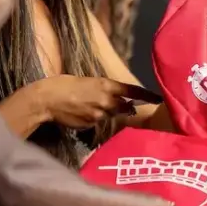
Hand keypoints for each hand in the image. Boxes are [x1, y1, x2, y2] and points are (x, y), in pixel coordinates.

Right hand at [40, 75, 161, 128]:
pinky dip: (95, 119)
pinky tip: (82, 113)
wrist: (47, 99)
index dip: (147, 95)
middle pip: (126, 106)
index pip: (133, 91)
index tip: (159, 99)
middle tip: (129, 107)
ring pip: (111, 115)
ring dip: (108, 112)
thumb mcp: (88, 81)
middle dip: (127, 107)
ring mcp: (100, 115)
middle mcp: (107, 101)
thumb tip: (112, 95)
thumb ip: (103, 89)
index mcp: (107, 85)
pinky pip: (98, 123)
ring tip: (92, 106)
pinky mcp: (91, 125)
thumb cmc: (64, 83)